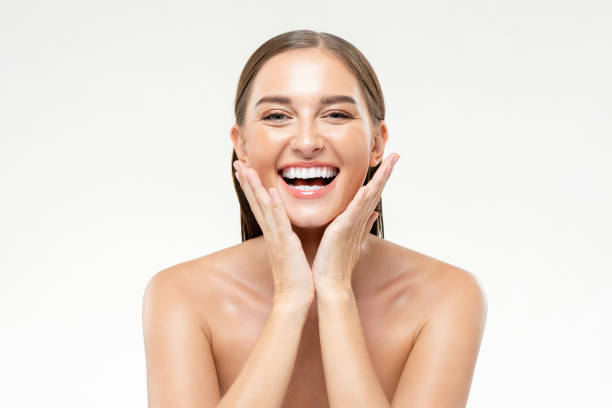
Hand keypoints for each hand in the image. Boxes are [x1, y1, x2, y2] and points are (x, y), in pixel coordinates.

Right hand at [233, 161, 314, 305]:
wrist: (295, 298)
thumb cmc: (295, 276)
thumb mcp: (290, 250)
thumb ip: (287, 237)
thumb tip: (288, 229)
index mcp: (273, 232)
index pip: (259, 205)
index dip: (251, 186)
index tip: (245, 169)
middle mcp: (271, 232)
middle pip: (255, 202)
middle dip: (247, 181)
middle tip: (238, 162)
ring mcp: (276, 237)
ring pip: (263, 207)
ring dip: (255, 187)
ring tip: (247, 169)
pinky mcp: (285, 244)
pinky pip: (279, 222)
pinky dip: (274, 206)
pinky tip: (270, 192)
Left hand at [311, 153, 398, 292]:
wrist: (331, 283)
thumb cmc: (336, 262)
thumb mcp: (350, 238)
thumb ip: (362, 224)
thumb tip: (373, 213)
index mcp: (358, 220)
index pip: (372, 195)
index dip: (382, 178)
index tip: (390, 162)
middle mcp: (359, 220)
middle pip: (375, 192)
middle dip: (386, 173)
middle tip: (396, 155)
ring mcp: (352, 225)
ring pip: (369, 198)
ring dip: (379, 181)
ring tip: (389, 164)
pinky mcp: (343, 230)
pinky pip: (353, 212)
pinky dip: (360, 200)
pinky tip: (366, 188)